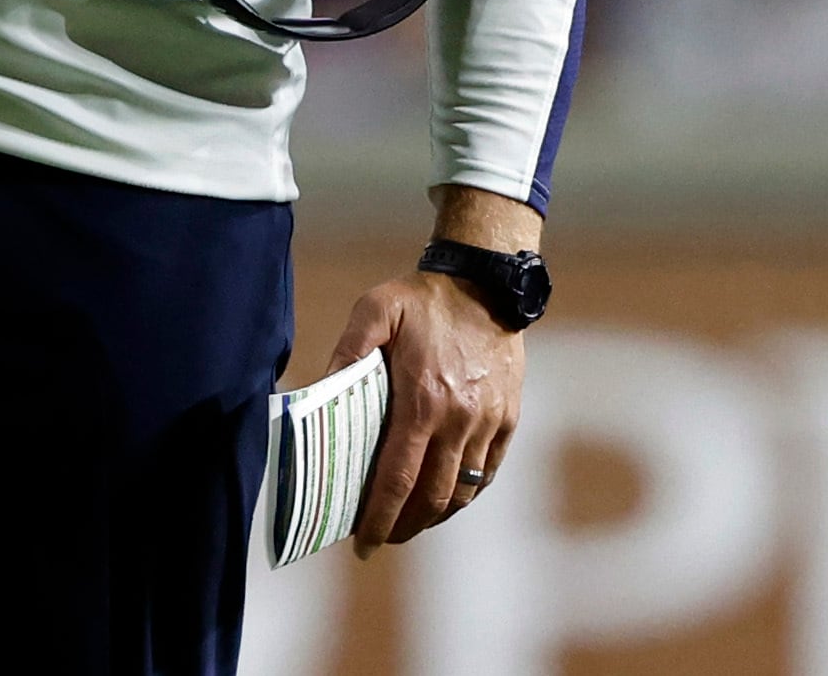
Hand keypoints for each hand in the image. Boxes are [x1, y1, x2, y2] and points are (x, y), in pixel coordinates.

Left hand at [328, 266, 523, 553]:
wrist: (486, 283)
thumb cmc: (423, 299)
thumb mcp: (374, 310)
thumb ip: (347, 352)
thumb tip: (318, 391)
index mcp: (422, 400)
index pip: (397, 478)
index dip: (379, 517)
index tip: (362, 544)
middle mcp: (458, 420)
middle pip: (431, 497)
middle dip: (404, 526)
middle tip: (381, 539)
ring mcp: (487, 423)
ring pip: (462, 491)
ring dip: (434, 516)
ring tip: (408, 524)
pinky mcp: (508, 420)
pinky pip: (486, 473)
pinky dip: (465, 494)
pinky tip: (445, 498)